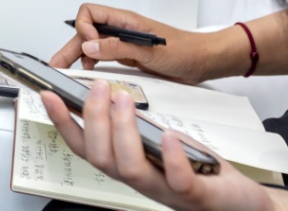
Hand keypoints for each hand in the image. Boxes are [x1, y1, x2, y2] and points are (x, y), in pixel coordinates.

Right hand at [41, 81, 278, 210]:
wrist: (239, 200)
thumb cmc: (197, 170)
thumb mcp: (158, 140)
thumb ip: (134, 125)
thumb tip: (109, 94)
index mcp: (126, 164)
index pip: (83, 146)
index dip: (62, 122)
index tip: (48, 95)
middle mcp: (139, 180)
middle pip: (99, 157)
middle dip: (93, 119)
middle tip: (98, 87)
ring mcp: (164, 189)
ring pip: (128, 167)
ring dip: (121, 130)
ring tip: (124, 98)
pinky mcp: (194, 195)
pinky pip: (177, 180)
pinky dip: (169, 156)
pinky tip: (166, 134)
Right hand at [50, 4, 211, 83]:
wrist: (205, 62)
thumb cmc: (186, 51)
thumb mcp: (151, 51)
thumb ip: (119, 48)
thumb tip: (89, 47)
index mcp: (124, 20)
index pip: (89, 13)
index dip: (83, 30)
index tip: (89, 48)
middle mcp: (121, 29)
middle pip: (86, 32)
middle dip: (70, 46)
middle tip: (56, 64)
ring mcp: (123, 43)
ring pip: (92, 45)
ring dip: (79, 56)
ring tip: (69, 72)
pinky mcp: (128, 56)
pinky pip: (103, 57)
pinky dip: (93, 65)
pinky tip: (91, 75)